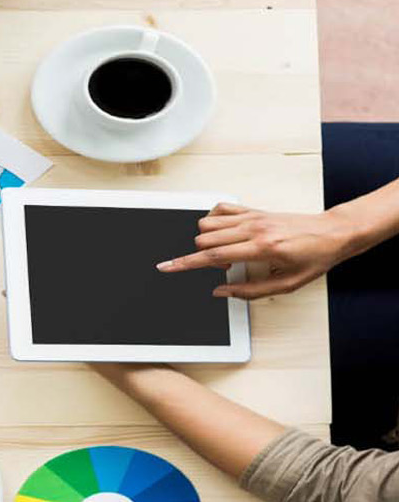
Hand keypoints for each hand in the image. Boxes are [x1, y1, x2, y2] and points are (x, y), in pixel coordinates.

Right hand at [155, 203, 363, 298]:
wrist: (333, 233)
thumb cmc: (314, 258)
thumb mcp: (286, 285)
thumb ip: (249, 291)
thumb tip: (221, 291)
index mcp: (261, 249)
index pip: (212, 257)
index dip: (185, 264)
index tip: (167, 266)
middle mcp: (254, 229)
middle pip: (204, 239)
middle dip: (204, 256)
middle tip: (226, 266)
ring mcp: (253, 217)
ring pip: (207, 224)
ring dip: (208, 240)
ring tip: (227, 251)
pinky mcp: (254, 210)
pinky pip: (220, 209)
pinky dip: (214, 221)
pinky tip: (225, 233)